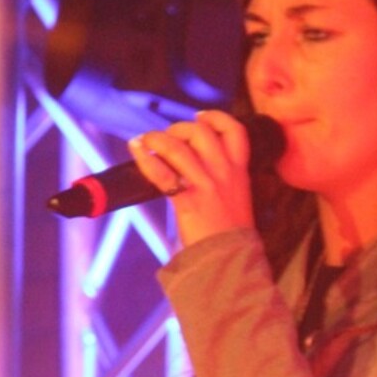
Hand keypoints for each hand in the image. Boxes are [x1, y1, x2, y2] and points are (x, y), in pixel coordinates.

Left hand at [129, 110, 254, 246]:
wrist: (230, 259)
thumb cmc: (229, 233)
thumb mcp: (236, 198)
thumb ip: (219, 178)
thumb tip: (190, 165)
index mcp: (239, 171)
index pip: (235, 130)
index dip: (215, 118)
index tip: (200, 117)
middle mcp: (224, 172)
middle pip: (201, 132)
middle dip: (179, 128)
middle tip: (167, 137)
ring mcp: (206, 185)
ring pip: (179, 147)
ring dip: (157, 138)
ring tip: (146, 141)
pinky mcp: (188, 200)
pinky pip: (162, 172)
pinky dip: (145, 158)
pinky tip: (136, 150)